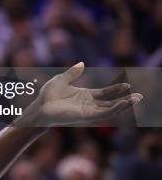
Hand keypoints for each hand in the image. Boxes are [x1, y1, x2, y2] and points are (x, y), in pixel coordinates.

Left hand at [18, 62, 142, 125]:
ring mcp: (88, 111)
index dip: (116, 90)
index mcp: (85, 96)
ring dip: (123, 105)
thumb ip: (72, 73)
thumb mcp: (61, 80)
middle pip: (111, 102)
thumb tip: (82, 63)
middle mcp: (89, 104)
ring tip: (136, 99)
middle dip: (125, 99)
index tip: (127, 85)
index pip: (105, 93)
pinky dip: (114, 109)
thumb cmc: (47, 95)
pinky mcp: (86, 116)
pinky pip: (104, 114)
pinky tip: (122, 103)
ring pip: (110, 109)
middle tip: (139, 96)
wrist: (40, 107)